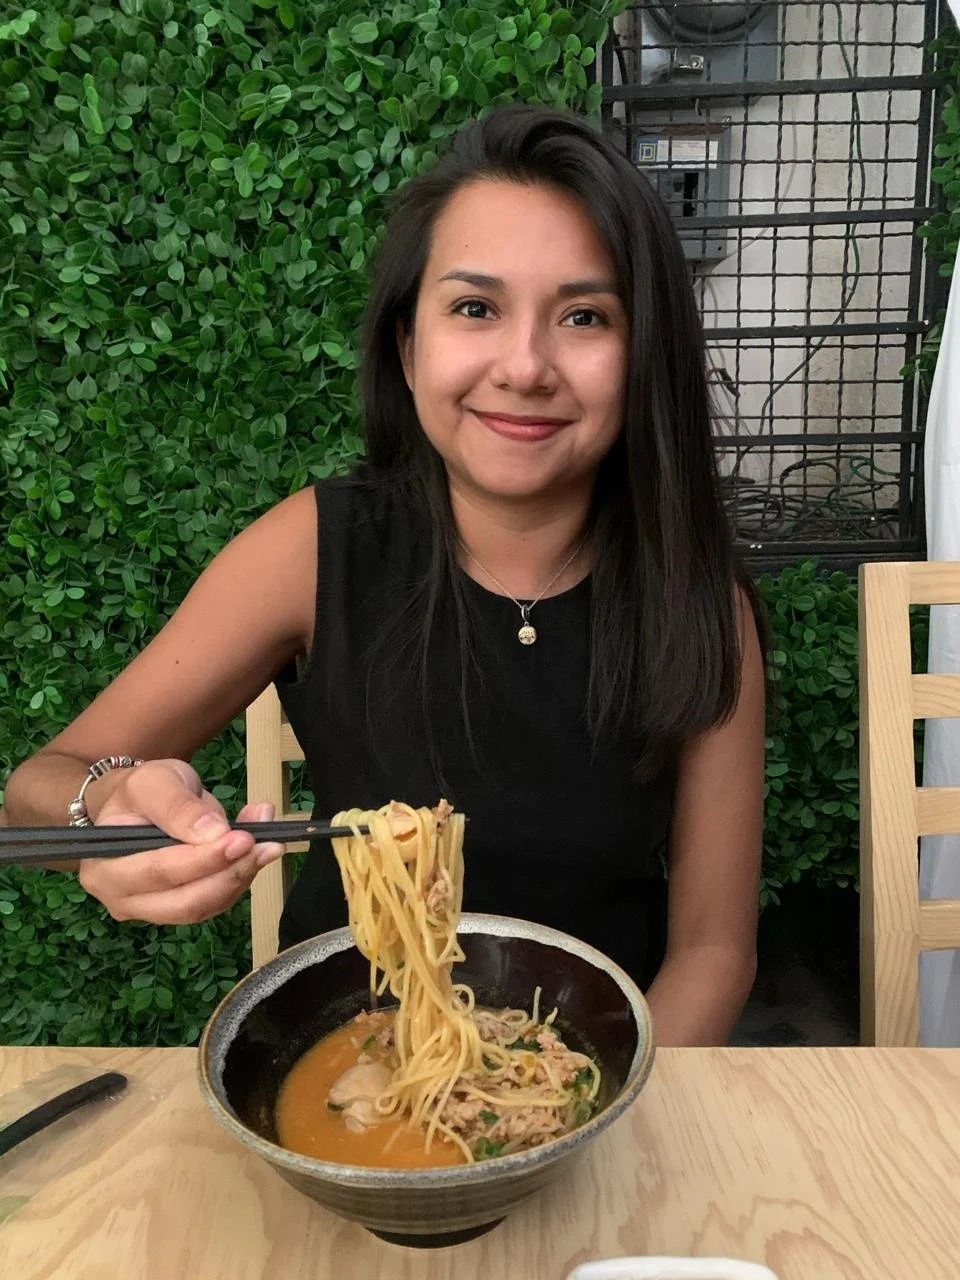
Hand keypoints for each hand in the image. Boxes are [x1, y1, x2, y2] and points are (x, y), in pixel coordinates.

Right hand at [78, 758, 285, 924]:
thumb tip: (214, 833)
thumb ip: (177, 805)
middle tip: (266, 845)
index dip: (203, 860)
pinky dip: (242, 876)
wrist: (139, 803)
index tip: (243, 839)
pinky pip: (216, 901)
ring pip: (205, 906)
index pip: (158, 872)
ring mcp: (152, 910)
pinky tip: (259, 849)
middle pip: (184, 902)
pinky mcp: (181, 908)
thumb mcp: (152, 782)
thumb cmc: (137, 791)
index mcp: (104, 869)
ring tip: (269, 841)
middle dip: (230, 874)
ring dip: (243, 876)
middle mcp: (123, 900)